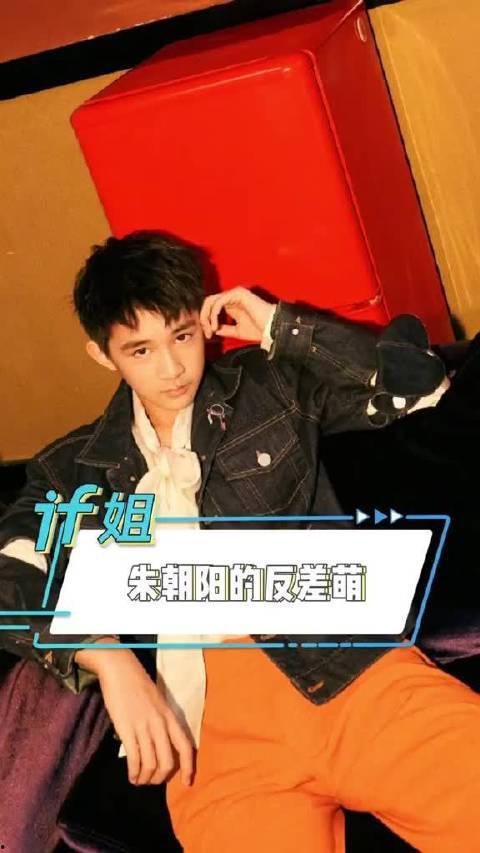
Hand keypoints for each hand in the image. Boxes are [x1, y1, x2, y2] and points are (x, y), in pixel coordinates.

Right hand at [76, 644, 193, 786]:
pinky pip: (134, 759)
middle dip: (160, 778)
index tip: (187, 783)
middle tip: (153, 781)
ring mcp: (144, 727)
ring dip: (146, 778)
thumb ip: (162, 722)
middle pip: (168, 762)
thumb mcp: (158, 702)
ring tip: (139, 781)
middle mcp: (160, 724)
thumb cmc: (138, 685)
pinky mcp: (127, 729)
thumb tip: (161, 745)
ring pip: (150, 764)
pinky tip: (131, 776)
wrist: (120, 670)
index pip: (186, 747)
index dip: (188, 768)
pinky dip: (134, 772)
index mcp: (170, 716)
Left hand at [200, 286, 275, 341]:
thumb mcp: (236, 331)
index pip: (211, 308)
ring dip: (207, 316)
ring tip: (211, 329)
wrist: (271, 328)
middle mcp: (231, 296)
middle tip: (207, 333)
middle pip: (208, 302)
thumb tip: (212, 330)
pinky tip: (216, 325)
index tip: (208, 335)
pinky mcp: (237, 293)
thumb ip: (224, 329)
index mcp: (231, 304)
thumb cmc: (258, 329)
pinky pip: (219, 302)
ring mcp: (234, 293)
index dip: (206, 321)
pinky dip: (214, 314)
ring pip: (211, 301)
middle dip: (204, 318)